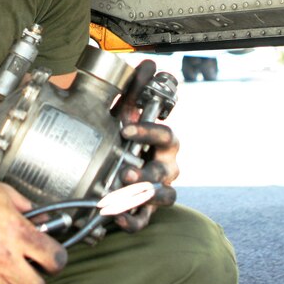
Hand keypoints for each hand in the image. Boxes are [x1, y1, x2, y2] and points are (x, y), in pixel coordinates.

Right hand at [0, 163, 66, 283]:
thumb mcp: (0, 191)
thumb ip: (23, 208)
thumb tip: (38, 219)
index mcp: (15, 230)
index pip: (55, 259)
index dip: (56, 261)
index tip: (51, 261)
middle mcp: (1, 255)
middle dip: (34, 281)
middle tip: (27, 273)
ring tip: (3, 277)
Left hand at [111, 59, 179, 231]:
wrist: (116, 168)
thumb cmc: (127, 139)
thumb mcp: (128, 114)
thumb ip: (136, 90)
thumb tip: (148, 62)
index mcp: (164, 141)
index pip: (165, 134)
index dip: (149, 130)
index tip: (125, 128)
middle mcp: (166, 165)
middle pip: (166, 169)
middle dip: (148, 171)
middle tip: (127, 171)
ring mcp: (158, 189)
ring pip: (164, 196)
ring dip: (145, 195)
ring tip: (124, 194)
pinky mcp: (146, 211)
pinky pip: (145, 219)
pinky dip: (133, 220)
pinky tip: (119, 217)